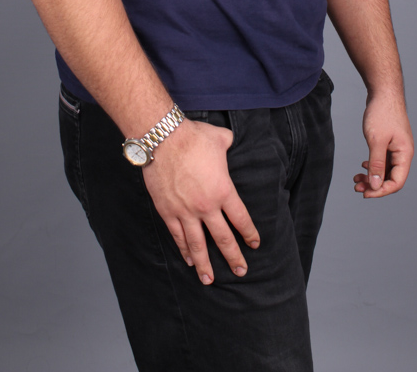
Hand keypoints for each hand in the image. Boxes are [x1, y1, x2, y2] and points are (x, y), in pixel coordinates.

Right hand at [142, 118, 259, 284]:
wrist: (163, 139)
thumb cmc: (193, 137)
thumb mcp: (219, 139)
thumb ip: (228, 143)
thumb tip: (230, 140)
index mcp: (224, 190)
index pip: (241, 219)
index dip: (249, 233)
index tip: (254, 244)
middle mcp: (207, 206)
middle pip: (223, 238)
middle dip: (233, 257)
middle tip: (240, 271)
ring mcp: (186, 211)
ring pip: (198, 244)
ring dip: (205, 264)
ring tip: (209, 280)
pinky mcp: (168, 211)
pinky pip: (177, 236)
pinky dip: (183, 249)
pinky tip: (188, 259)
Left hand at [353, 93, 413, 197]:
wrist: (383, 91)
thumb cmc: (382, 113)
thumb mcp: (376, 141)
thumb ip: (377, 164)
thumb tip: (375, 186)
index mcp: (405, 154)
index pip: (397, 182)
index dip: (381, 191)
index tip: (365, 193)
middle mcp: (403, 153)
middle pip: (390, 178)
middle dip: (374, 185)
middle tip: (356, 187)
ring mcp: (396, 148)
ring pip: (385, 169)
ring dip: (372, 176)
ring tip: (356, 179)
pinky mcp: (389, 142)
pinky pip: (383, 160)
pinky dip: (373, 165)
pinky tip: (363, 165)